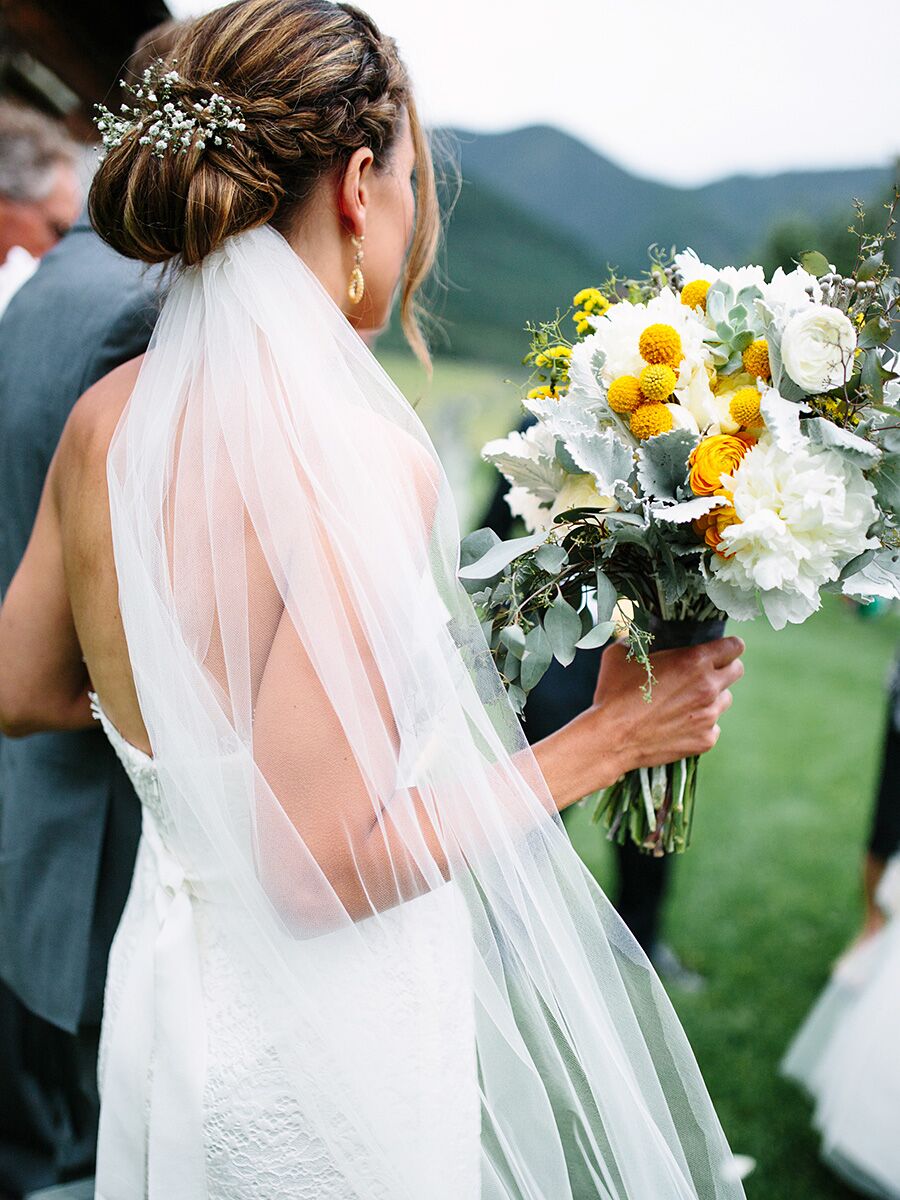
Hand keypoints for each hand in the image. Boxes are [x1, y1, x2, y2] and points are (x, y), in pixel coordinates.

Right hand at [593, 637, 744, 773]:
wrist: (611, 738)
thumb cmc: (613, 693)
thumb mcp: (620, 654)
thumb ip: (637, 641)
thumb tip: (637, 637)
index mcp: (694, 661)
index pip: (735, 646)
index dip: (727, 646)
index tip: (719, 650)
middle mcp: (708, 687)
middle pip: (737, 670)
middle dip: (724, 668)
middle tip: (703, 673)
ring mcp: (709, 716)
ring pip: (725, 700)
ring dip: (711, 698)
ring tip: (685, 701)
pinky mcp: (705, 740)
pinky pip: (713, 727)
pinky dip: (700, 724)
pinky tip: (678, 724)